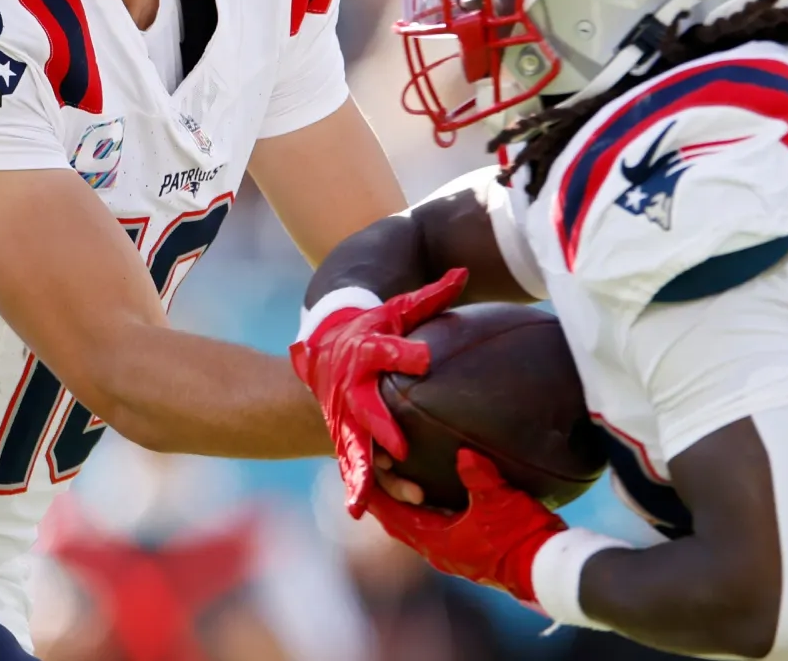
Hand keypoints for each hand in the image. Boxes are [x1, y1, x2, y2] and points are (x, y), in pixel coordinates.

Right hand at [290, 269, 467, 515]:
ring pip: (355, 451)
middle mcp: (350, 390)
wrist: (323, 349)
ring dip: (370, 476)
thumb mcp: (396, 309)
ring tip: (396, 496)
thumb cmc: (371, 328)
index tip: (421, 359)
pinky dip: (363, 492)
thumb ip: (430, 298)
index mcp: (364, 352)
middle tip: (401, 448)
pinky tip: (376, 513)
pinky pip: (355, 470)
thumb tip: (464, 273)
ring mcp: (343, 420)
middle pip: (363, 412)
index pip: (380, 351)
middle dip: (380, 431)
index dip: (400, 354)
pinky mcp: (343, 441)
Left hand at [363, 449, 565, 604]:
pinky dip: (426, 514)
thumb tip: (462, 452)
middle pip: (401, 526)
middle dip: (387, 502)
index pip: (394, 518)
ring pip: (417, 530)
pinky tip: (432, 498)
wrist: (546, 568)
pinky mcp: (469, 553)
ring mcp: (454, 555)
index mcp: (437, 541)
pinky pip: (435, 532)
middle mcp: (440, 552)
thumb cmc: (520, 536)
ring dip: (406, 510)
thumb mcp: (499, 500)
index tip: (361, 480)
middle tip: (374, 477)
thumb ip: (477, 475)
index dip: (376, 499)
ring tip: (398, 484)